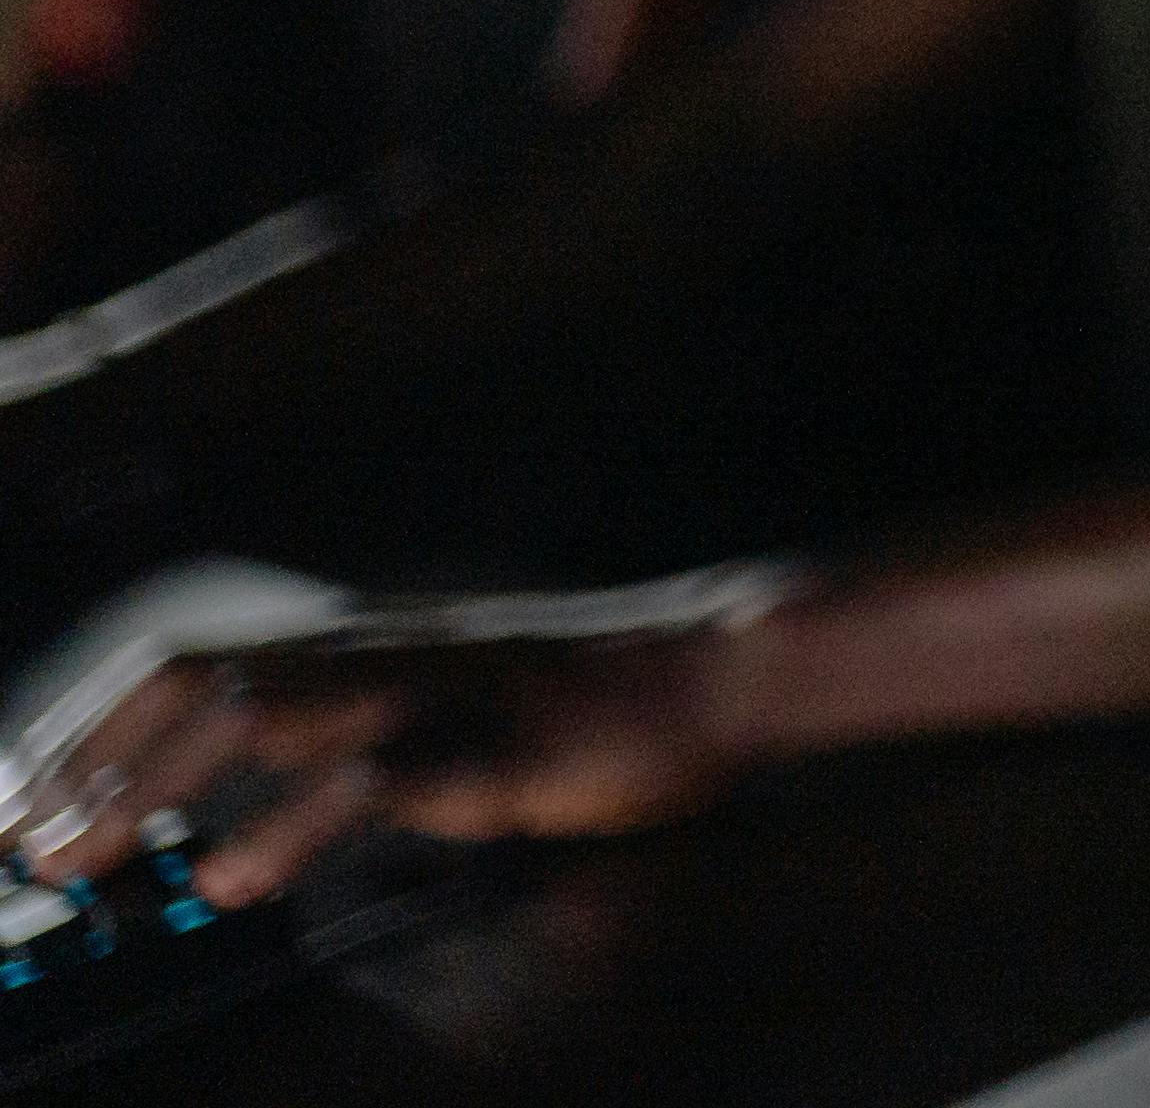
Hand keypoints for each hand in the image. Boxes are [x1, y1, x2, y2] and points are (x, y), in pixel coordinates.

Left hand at [12, 618, 751, 901]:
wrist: (709, 669)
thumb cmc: (580, 705)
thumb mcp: (440, 708)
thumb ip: (341, 745)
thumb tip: (226, 823)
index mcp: (360, 645)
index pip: (190, 663)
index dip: (93, 726)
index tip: (30, 798)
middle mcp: (377, 652)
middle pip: (197, 680)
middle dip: (94, 762)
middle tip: (30, 847)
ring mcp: (431, 690)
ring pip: (259, 711)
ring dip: (152, 785)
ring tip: (88, 860)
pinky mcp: (486, 740)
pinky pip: (371, 779)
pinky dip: (286, 828)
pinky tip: (236, 876)